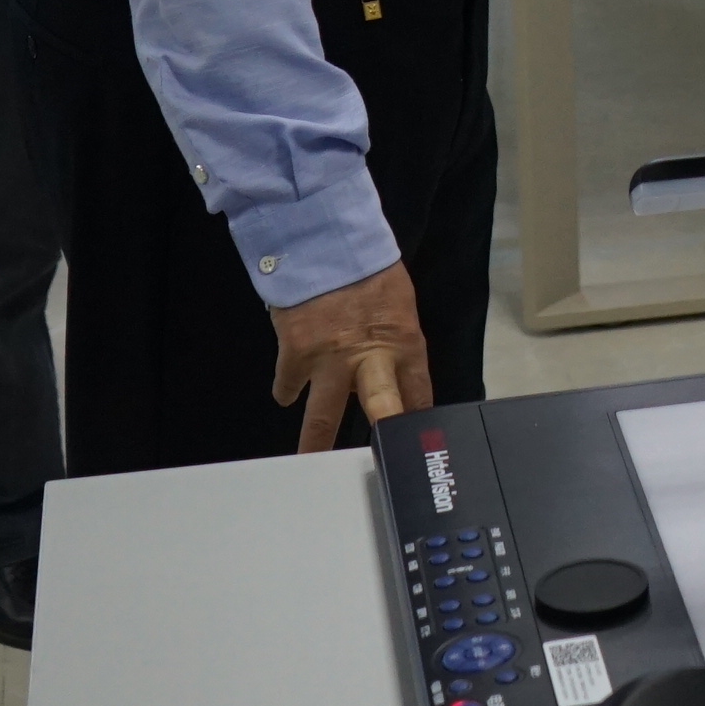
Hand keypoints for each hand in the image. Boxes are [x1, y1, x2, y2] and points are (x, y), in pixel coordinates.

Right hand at [267, 256, 432, 451]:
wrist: (322, 239)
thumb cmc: (365, 269)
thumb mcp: (398, 304)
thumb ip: (395, 342)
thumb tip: (390, 371)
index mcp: (404, 343)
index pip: (418, 392)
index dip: (416, 419)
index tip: (412, 441)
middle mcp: (370, 356)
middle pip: (382, 409)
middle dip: (384, 437)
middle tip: (384, 466)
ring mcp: (330, 359)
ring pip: (322, 416)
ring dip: (315, 442)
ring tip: (311, 462)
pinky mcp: (295, 353)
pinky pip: (288, 385)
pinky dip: (286, 390)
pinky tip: (287, 393)